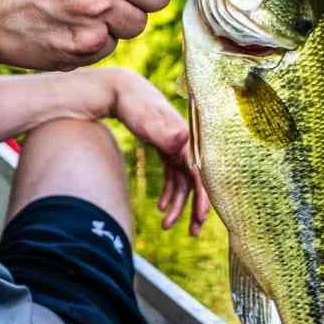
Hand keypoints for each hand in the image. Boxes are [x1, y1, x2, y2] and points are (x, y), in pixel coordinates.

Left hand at [108, 69, 209, 236]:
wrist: (119, 90)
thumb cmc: (134, 103)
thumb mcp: (147, 118)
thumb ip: (165, 131)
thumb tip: (183, 140)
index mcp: (188, 139)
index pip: (201, 174)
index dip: (203, 198)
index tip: (200, 219)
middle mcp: (187, 144)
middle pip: (197, 182)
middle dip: (196, 209)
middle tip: (193, 233)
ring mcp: (178, 147)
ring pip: (184, 183)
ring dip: (177, 206)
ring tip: (166, 226)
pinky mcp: (167, 149)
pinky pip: (174, 177)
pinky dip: (169, 193)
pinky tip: (159, 208)